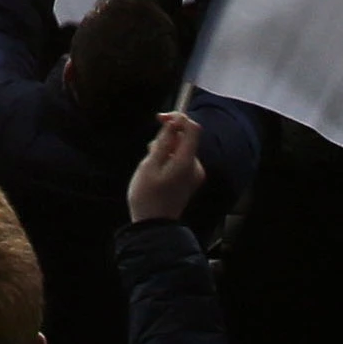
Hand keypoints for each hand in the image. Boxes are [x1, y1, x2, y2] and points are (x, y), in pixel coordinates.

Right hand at [127, 110, 209, 224]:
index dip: (177, 118)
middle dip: (167, 138)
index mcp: (186, 161)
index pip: (192, 128)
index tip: (160, 118)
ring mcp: (194, 175)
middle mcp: (195, 166)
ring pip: (181, 150)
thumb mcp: (149, 165)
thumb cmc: (147, 196)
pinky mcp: (189, 180)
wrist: (153, 225)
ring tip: (151, 166)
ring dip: (166, 150)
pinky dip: (169, 160)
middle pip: (186, 139)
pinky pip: (181, 161)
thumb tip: (173, 122)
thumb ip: (164, 142)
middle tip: (150, 151)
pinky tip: (156, 172)